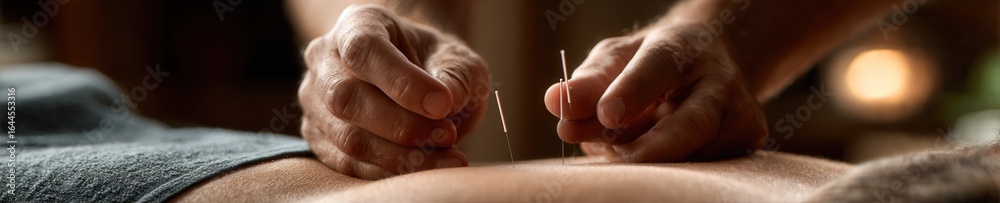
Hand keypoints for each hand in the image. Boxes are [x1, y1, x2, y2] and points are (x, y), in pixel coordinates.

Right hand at [298, 4, 489, 178]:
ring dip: (399, 156)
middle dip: (402, 126)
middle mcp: (326, 59)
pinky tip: (425, 167)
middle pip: (346, 98)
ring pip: (346, 137)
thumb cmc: (435, 64)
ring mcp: (316, 100)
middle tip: (447, 135)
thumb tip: (445, 103)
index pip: (364, 50)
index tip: (442, 105)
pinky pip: (348, 164)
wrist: (418, 81)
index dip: (401, 82)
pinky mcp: (319, 137)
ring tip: (447, 157)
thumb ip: (455, 77)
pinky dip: (389, 171)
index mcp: (358, 24)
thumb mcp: (458, 60)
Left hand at [544, 22, 765, 161]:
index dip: (632, 92)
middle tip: (612, 160)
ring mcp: (741, 113)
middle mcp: (720, 79)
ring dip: (648, 157)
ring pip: (691, 154)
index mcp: (682, 47)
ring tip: (623, 146)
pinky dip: (668, 165)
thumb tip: (556, 103)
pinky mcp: (749, 140)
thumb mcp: (616, 61)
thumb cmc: (649, 64)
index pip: (658, 66)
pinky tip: (652, 150)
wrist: (711, 64)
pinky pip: (701, 167)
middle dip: (649, 149)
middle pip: (692, 124)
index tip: (607, 115)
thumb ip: (587, 83)